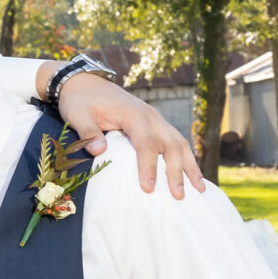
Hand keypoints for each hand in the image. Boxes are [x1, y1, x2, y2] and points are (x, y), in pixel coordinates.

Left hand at [53, 71, 201, 197]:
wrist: (86, 82)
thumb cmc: (80, 101)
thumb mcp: (77, 115)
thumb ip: (88, 132)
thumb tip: (100, 151)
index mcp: (134, 115)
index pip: (147, 144)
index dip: (148, 167)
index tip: (148, 188)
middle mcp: (151, 117)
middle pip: (171, 145)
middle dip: (177, 171)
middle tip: (178, 196)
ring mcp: (156, 120)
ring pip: (180, 143)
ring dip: (190, 166)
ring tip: (200, 189)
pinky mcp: (155, 124)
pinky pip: (176, 141)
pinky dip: (186, 158)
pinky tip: (193, 175)